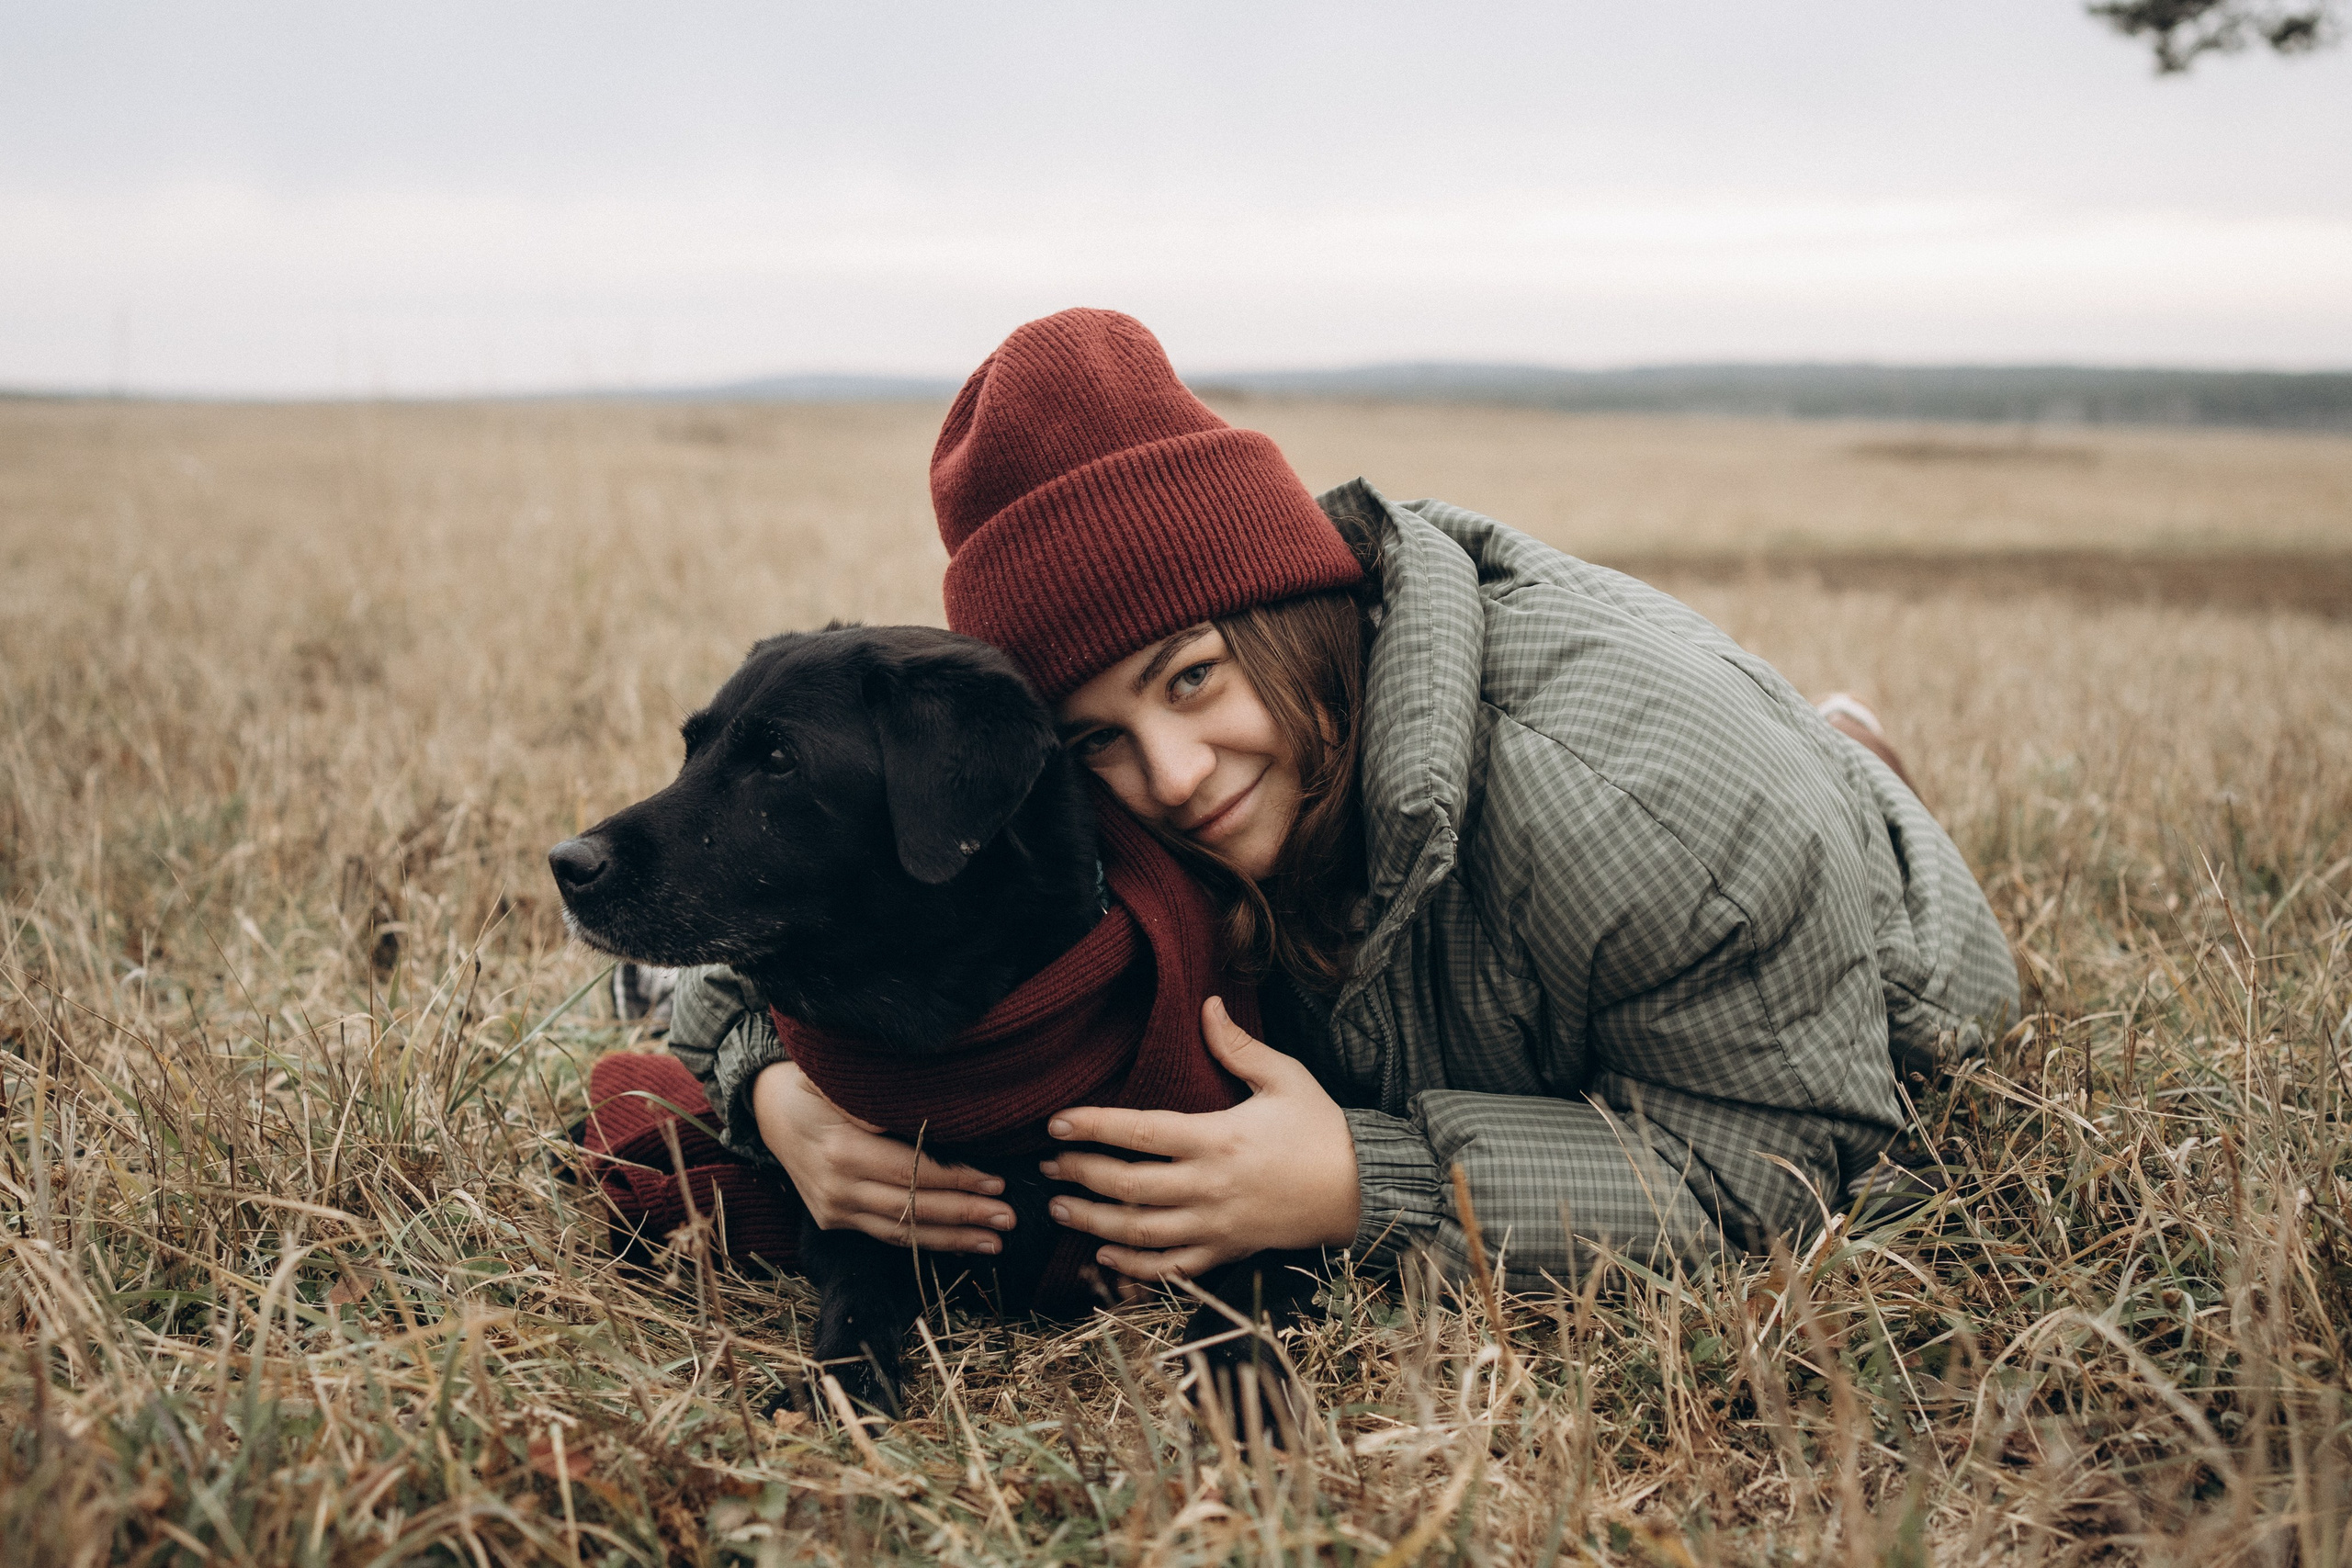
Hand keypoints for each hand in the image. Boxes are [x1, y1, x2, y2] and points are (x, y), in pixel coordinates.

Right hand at [750, 1060, 1014, 1252]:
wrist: (768, 1109)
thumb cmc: (810, 1086)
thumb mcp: (834, 1080)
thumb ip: (869, 1099)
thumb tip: (911, 1118)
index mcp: (841, 1150)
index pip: (910, 1171)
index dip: (954, 1179)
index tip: (994, 1181)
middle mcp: (837, 1188)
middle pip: (911, 1208)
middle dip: (964, 1214)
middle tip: (1008, 1217)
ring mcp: (833, 1210)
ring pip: (902, 1232)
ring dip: (952, 1239)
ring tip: (995, 1241)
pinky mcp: (834, 1220)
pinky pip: (886, 1236)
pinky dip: (924, 1242)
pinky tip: (959, 1244)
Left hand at [1039, 996, 1359, 1280]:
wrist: (1360, 1189)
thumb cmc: (1320, 1129)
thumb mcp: (1285, 1077)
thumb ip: (1238, 1046)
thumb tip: (1206, 1004)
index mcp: (1219, 1138)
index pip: (1141, 1131)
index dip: (1094, 1126)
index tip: (1057, 1121)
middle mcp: (1210, 1186)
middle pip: (1129, 1186)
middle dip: (1081, 1175)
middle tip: (1047, 1167)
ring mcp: (1216, 1225)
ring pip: (1140, 1233)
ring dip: (1093, 1223)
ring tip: (1059, 1209)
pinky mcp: (1226, 1251)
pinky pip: (1171, 1269)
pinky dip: (1133, 1268)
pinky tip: (1103, 1255)